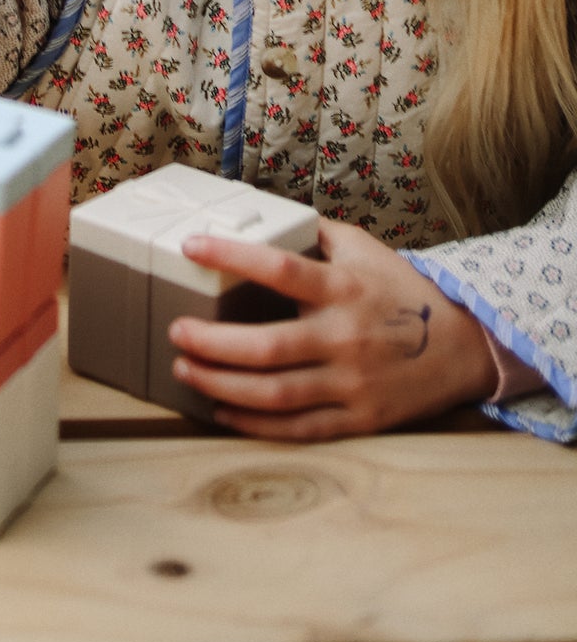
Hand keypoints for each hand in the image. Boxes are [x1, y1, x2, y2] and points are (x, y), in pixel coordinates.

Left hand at [167, 220, 497, 439]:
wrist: (465, 348)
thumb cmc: (402, 292)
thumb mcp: (364, 249)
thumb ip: (314, 233)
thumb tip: (260, 213)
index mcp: (343, 289)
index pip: (280, 268)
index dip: (231, 255)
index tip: (190, 246)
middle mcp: (345, 338)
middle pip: (268, 347)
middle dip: (212, 342)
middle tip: (175, 330)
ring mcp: (352, 384)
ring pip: (275, 394)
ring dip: (221, 384)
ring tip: (185, 369)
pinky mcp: (359, 419)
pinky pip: (298, 428)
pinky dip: (254, 425)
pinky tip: (220, 410)